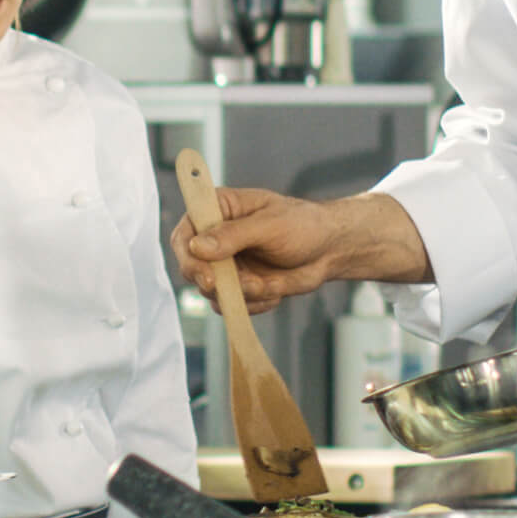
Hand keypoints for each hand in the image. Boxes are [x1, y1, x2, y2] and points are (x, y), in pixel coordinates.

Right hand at [171, 189, 428, 314]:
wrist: (330, 249)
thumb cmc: (303, 225)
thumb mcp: (270, 224)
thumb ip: (234, 235)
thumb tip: (198, 247)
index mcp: (218, 211)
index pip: (185, 233)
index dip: (187, 254)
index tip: (205, 272)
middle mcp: (216, 239)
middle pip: (191, 266)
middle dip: (213, 281)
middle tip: (237, 286)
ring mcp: (228, 266)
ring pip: (211, 291)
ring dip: (239, 294)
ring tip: (267, 284)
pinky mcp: (240, 287)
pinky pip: (233, 305)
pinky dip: (254, 304)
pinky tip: (275, 290)